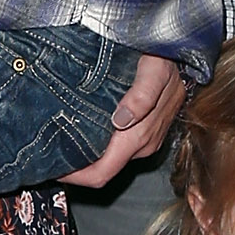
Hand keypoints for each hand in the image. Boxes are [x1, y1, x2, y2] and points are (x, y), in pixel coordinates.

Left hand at [62, 53, 185, 190]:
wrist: (186, 56)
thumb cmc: (167, 60)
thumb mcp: (155, 70)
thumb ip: (143, 95)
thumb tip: (122, 120)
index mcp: (140, 136)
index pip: (104, 172)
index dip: (77, 177)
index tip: (52, 168)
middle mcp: (143, 145)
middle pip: (104, 170)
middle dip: (76, 168)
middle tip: (48, 155)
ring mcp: (145, 142)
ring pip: (109, 161)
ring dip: (86, 157)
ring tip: (61, 142)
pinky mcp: (145, 135)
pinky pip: (117, 150)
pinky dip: (97, 147)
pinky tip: (83, 132)